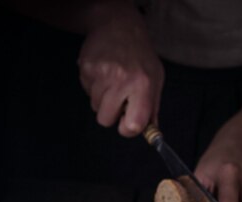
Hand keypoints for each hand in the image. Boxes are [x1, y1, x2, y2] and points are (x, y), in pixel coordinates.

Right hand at [77, 2, 163, 136]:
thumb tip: (154, 136)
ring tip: (112, 81)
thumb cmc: (140, 57)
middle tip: (119, 97)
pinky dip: (94, 88)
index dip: (128, 129)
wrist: (119, 26)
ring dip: (103, 99)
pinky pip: (87, 93)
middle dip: (111, 114)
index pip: (132, 125)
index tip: (128, 123)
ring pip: (95, 108)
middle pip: (106, 120)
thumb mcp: (155, 80)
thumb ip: (153, 109)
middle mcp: (122, 80)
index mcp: (143, 86)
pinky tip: (103, 73)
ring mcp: (102, 74)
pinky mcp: (86, 68)